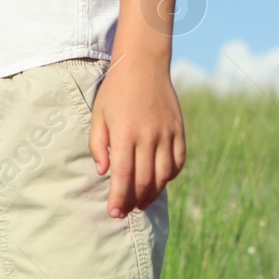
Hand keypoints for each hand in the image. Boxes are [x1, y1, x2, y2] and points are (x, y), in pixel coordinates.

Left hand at [89, 55, 185, 218]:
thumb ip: (98, 144)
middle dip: (133, 201)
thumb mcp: (98, 114)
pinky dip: (170, 176)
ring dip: (153, 193)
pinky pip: (178, 162)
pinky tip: (159, 182)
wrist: (143, 65)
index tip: (113, 213)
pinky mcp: (180, 131)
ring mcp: (167, 134)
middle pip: (144, 180)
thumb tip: (102, 172)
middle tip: (125, 212)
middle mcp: (148, 136)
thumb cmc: (115, 91)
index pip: (122, 175)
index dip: (118, 198)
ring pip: (164, 175)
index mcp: (124, 133)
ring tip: (140, 203)